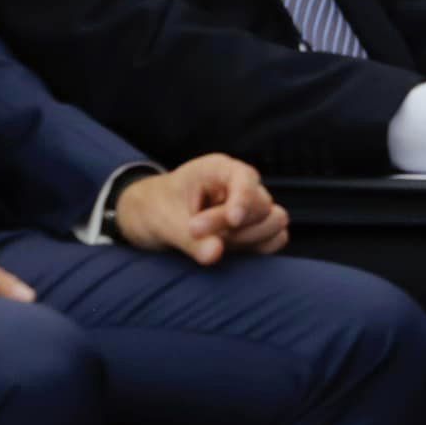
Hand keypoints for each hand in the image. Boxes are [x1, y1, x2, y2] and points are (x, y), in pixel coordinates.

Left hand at [113, 156, 289, 263]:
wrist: (150, 217)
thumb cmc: (155, 208)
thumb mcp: (164, 222)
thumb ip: (189, 240)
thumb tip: (216, 255)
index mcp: (218, 169)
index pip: (245, 178)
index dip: (243, 199)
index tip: (232, 221)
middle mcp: (239, 185)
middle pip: (262, 204)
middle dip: (235, 228)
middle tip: (196, 233)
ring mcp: (249, 207)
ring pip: (274, 221)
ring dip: (249, 239)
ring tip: (214, 244)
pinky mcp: (252, 230)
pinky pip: (275, 238)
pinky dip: (258, 248)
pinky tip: (232, 252)